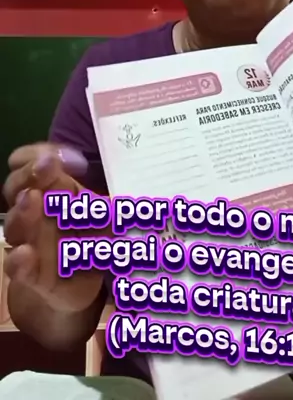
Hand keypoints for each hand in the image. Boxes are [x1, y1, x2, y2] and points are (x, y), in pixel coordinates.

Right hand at [3, 143, 103, 312]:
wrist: (79, 285)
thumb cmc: (94, 239)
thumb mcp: (107, 213)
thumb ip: (113, 195)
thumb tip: (131, 173)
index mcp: (54, 190)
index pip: (36, 162)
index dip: (44, 152)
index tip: (72, 155)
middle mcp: (34, 212)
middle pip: (19, 186)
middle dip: (31, 173)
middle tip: (47, 164)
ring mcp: (28, 243)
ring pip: (16, 224)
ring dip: (24, 211)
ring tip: (32, 199)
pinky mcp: (30, 277)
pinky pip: (19, 268)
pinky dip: (20, 261)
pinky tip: (25, 254)